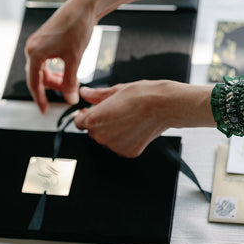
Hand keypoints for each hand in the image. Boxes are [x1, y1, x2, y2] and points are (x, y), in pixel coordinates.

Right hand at [24, 0, 171, 112]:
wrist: (84, 5)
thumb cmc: (78, 28)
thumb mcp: (75, 59)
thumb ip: (70, 82)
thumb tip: (70, 100)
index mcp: (35, 53)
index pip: (34, 83)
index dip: (40, 99)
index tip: (45, 111)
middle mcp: (32, 47)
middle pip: (36, 76)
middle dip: (50, 89)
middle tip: (64, 96)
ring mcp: (37, 42)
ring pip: (41, 69)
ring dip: (53, 79)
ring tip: (68, 84)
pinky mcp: (45, 39)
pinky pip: (45, 61)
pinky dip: (54, 70)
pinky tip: (65, 72)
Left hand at [74, 80, 214, 157]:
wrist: (164, 105)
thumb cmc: (141, 95)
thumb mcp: (115, 91)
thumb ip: (96, 95)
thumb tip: (84, 93)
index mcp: (94, 120)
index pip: (79, 123)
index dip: (84, 116)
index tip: (90, 111)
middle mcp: (102, 136)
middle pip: (93, 132)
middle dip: (100, 123)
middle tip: (115, 111)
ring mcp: (115, 146)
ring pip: (107, 140)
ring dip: (112, 131)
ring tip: (127, 118)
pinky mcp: (128, 152)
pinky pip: (120, 146)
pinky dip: (125, 139)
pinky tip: (134, 127)